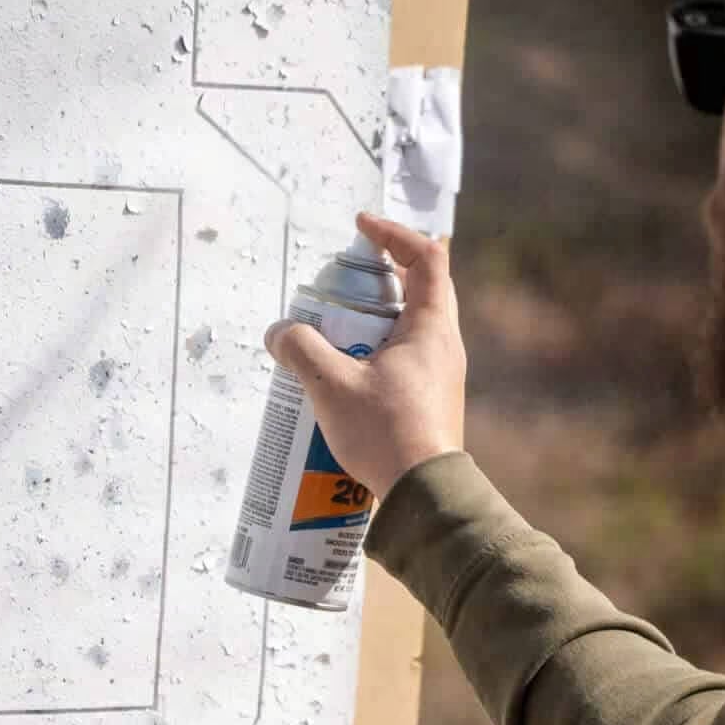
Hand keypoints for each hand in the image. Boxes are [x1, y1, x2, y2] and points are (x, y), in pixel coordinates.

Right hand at [264, 214, 466, 508]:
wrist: (423, 495)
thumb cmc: (385, 434)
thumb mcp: (332, 386)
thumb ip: (301, 350)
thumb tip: (279, 333)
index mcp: (431, 327)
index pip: (426, 257)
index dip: (394, 234)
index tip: (361, 228)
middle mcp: (444, 345)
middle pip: (424, 288)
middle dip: (386, 274)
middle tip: (349, 276)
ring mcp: (442, 374)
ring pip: (415, 326)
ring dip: (381, 316)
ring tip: (341, 327)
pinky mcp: (432, 400)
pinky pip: (409, 358)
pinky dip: (382, 348)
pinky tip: (350, 371)